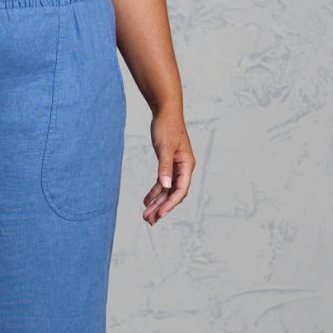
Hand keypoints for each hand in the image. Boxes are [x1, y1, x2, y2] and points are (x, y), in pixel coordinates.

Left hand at [143, 108, 193, 224]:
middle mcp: (183, 169)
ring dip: (157, 203)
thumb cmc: (167, 127)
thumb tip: (166, 186)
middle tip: (148, 220)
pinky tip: (146, 201)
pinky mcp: (168, 164)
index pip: (180, 190)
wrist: (166, 112)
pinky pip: (162, 183)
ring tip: (146, 216)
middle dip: (161, 207)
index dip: (170, 204)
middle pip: (173, 193)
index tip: (160, 215)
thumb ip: (165, 167)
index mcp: (186, 165)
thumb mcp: (164, 148)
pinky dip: (155, 192)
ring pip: (167, 190)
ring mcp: (176, 167)